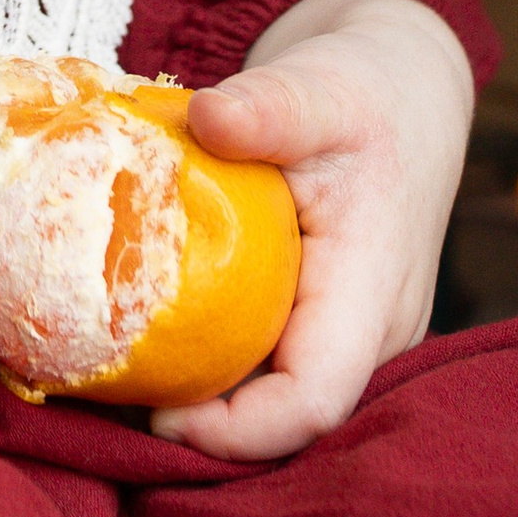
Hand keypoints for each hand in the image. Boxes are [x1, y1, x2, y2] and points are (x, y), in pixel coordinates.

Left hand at [148, 0, 473, 462]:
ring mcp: (356, 335)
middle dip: (204, 421)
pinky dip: (215, 358)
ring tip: (121, 360)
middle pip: (285, 416)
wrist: (406, 93)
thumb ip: (268, 105)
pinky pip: (272, 364)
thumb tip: (205, 114)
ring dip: (206, 393)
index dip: (236, 430)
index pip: (313, 401)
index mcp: (374, 291)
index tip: (156, 413)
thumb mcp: (319, 87)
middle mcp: (374, 333)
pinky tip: (153, 329)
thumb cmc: (366, 90)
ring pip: (277, 397)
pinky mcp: (329, 324)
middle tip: (111, 383)